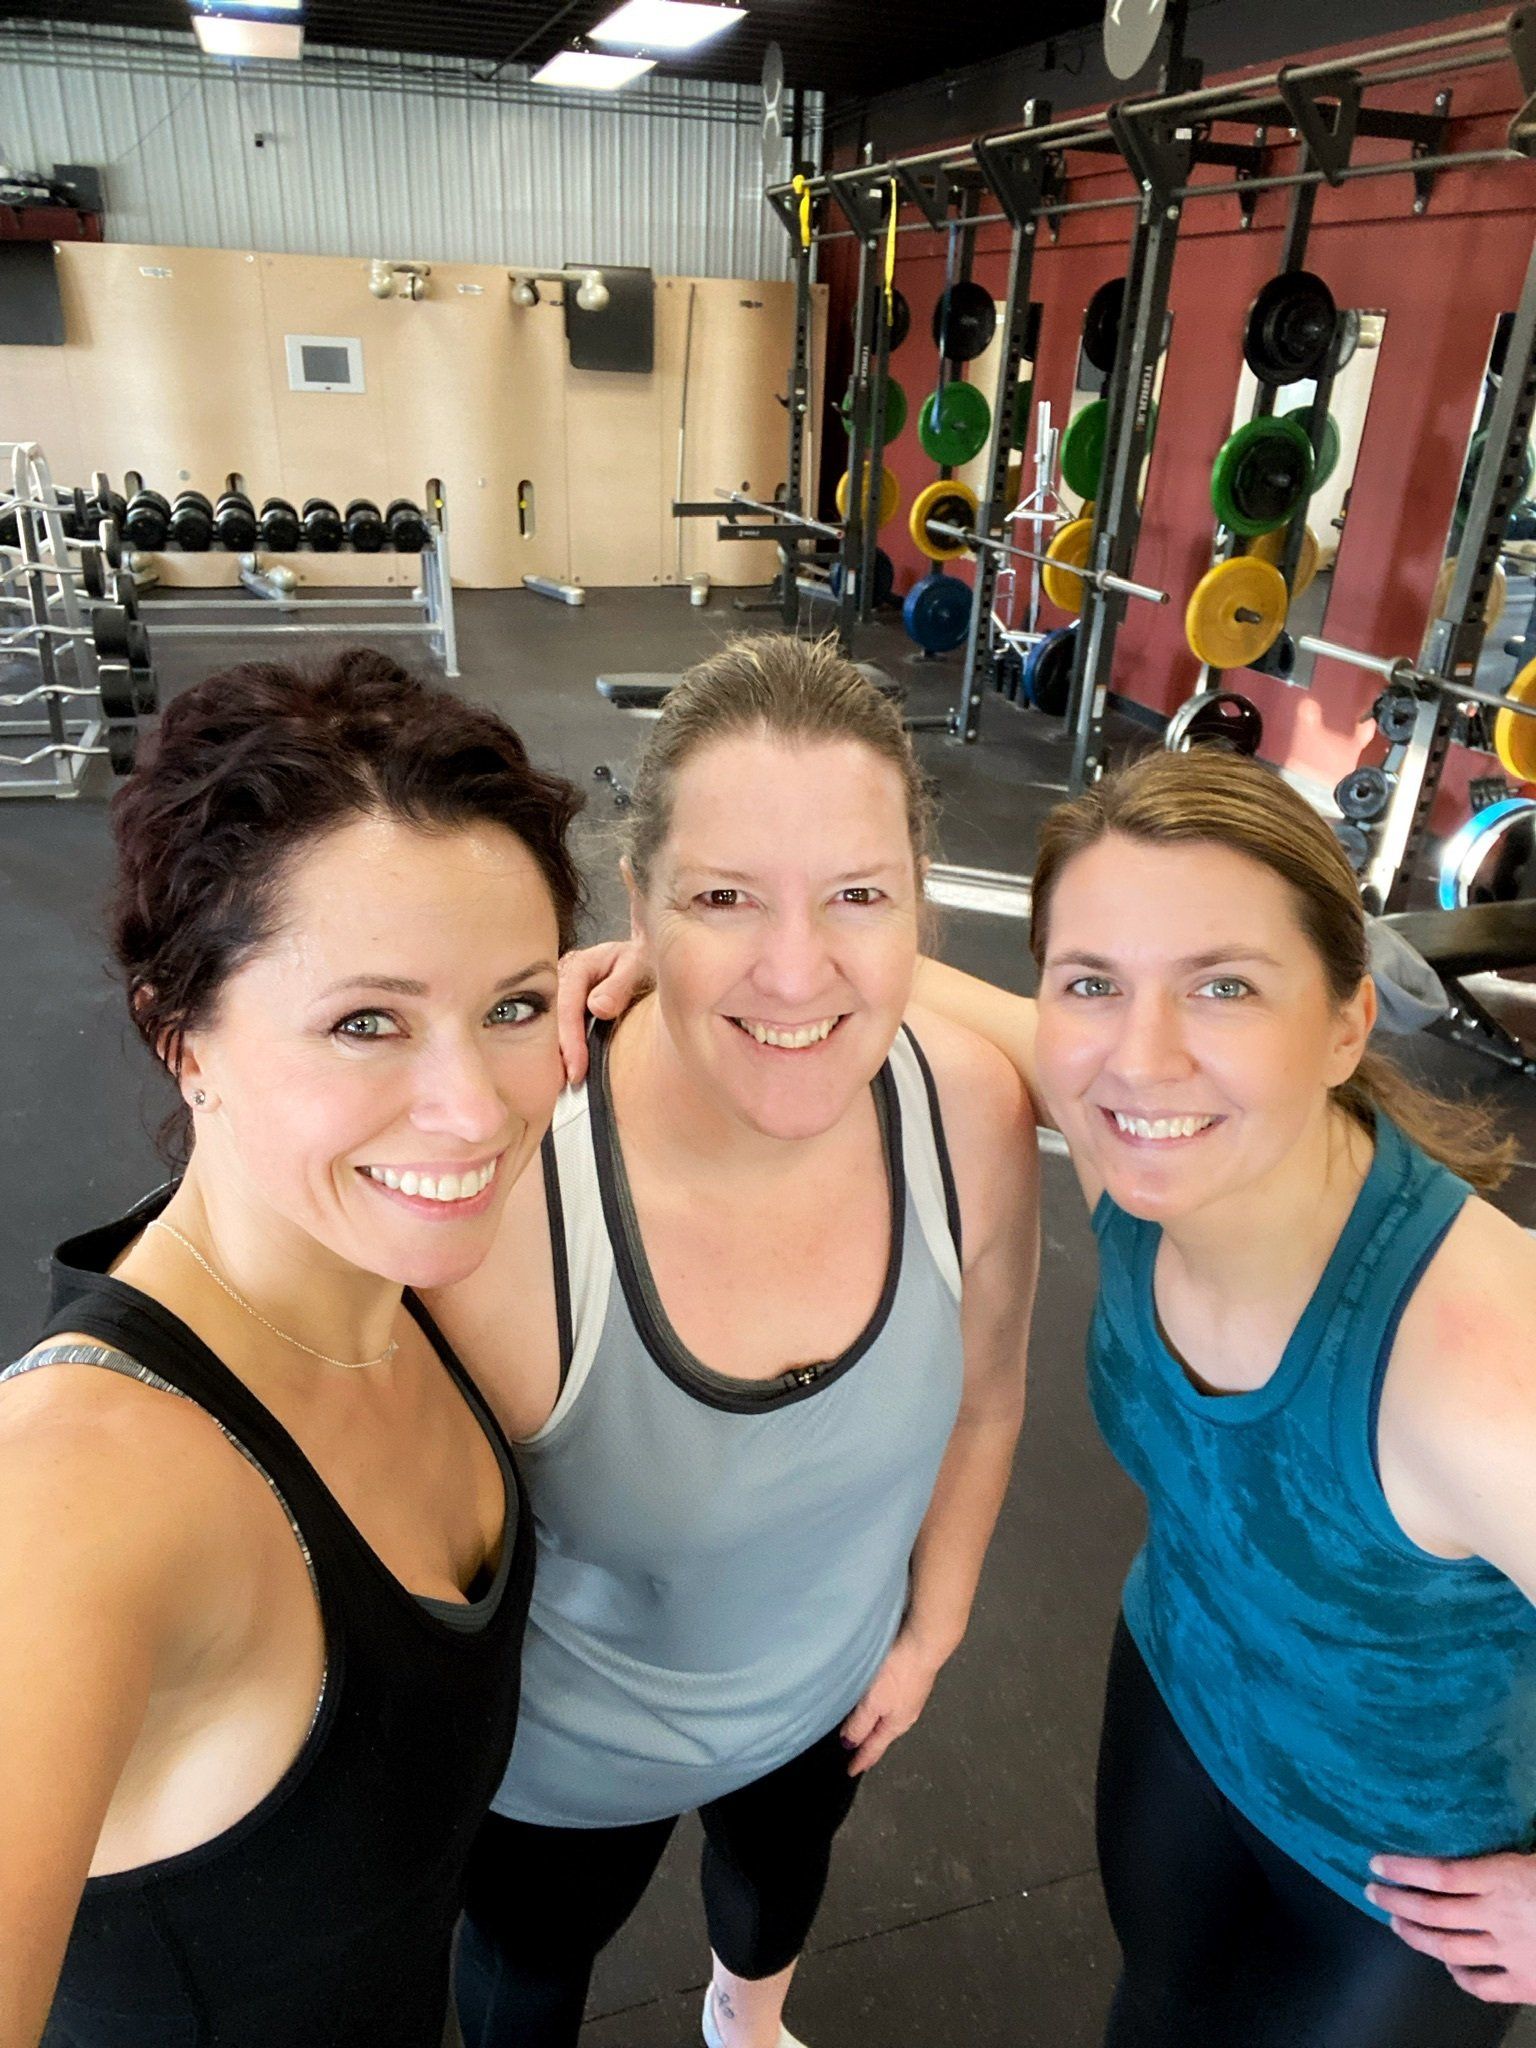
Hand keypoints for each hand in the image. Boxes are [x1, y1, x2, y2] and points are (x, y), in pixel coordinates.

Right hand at [555, 940, 650, 1083]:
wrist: (650, 957)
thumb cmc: (644, 961)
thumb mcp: (638, 965)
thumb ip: (620, 984)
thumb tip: (598, 1007)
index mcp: (579, 966)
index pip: (566, 1007)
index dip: (569, 1041)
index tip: (576, 1070)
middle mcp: (564, 980)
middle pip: (550, 1022)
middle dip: (555, 1055)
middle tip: (562, 1088)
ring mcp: (562, 996)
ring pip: (549, 1030)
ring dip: (554, 1058)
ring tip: (560, 1088)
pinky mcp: (567, 1009)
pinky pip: (558, 1033)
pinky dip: (561, 1054)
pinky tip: (564, 1075)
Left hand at [839, 1632, 943, 1776]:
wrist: (925, 1643)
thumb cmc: (898, 1673)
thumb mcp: (873, 1702)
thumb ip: (859, 1724)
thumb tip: (849, 1744)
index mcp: (896, 1724)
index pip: (875, 1747)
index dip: (861, 1760)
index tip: (851, 1772)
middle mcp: (906, 1714)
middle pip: (884, 1735)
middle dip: (870, 1745)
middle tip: (857, 1754)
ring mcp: (911, 1696)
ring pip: (889, 1718)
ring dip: (875, 1726)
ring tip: (864, 1730)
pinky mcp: (911, 1679)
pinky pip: (892, 1702)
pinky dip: (881, 1708)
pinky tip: (877, 1701)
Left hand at [1367, 1850, 1535, 2000]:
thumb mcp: (1533, 1857)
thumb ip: (1500, 1853)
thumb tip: (1464, 1834)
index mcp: (1504, 1879)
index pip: (1440, 1875)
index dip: (1403, 1870)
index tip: (1377, 1864)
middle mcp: (1501, 1917)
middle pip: (1433, 1913)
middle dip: (1396, 1902)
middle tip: (1373, 1892)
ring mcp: (1512, 1955)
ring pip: (1449, 1949)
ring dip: (1416, 1937)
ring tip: (1397, 1924)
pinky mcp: (1527, 1985)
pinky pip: (1482, 1987)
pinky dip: (1459, 1977)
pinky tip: (1449, 1965)